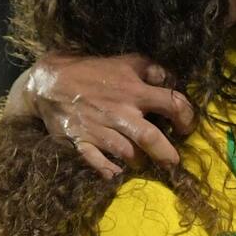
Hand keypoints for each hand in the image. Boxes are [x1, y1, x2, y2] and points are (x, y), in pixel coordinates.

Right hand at [17, 53, 195, 177]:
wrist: (49, 81)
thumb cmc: (93, 71)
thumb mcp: (125, 62)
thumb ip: (151, 69)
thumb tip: (172, 79)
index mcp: (134, 91)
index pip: (172, 104)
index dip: (186, 117)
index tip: (186, 127)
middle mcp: (120, 112)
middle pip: (150, 137)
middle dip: (166, 153)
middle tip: (173, 162)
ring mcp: (99, 128)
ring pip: (127, 153)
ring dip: (139, 161)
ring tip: (143, 162)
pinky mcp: (80, 140)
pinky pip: (96, 162)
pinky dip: (108, 170)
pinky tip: (116, 173)